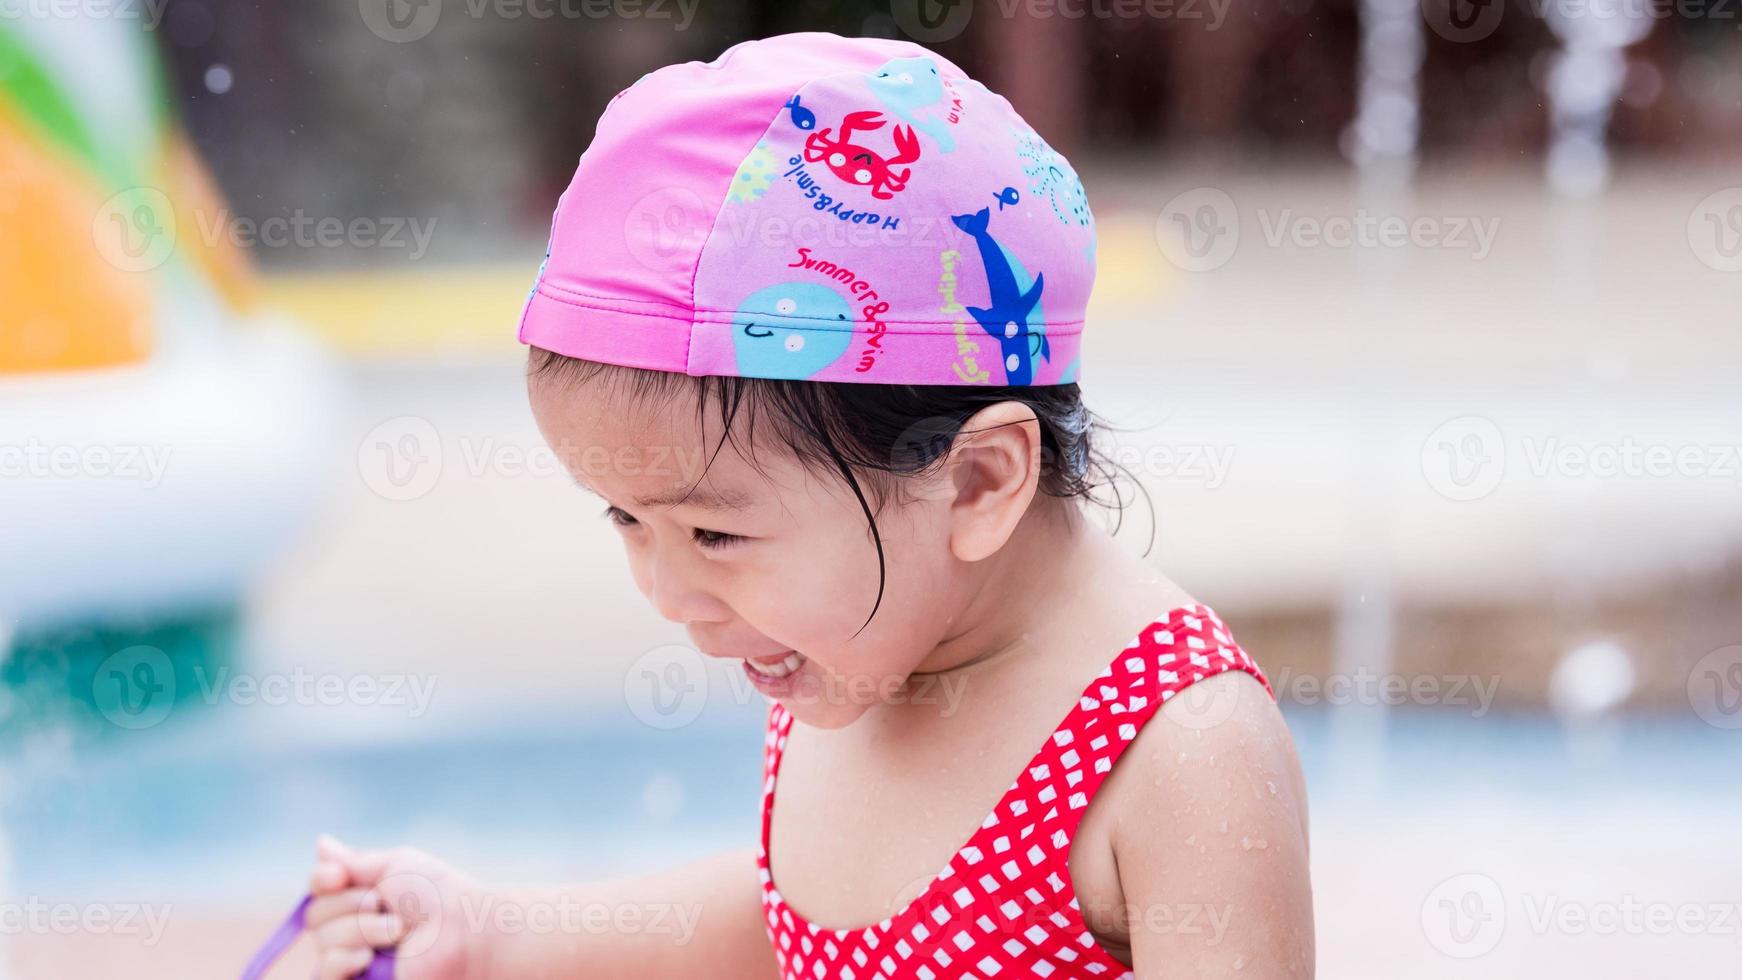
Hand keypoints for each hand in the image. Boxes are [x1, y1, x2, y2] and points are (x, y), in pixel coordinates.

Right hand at [305, 834, 485, 979]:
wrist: (462, 931)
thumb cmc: (436, 896)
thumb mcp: (395, 867)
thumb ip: (353, 862)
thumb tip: (320, 844)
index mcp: (361, 899)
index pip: (318, 890)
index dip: (322, 880)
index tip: (338, 876)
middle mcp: (353, 930)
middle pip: (315, 916)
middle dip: (351, 905)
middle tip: (385, 905)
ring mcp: (354, 961)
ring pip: (322, 942)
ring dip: (359, 930)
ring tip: (396, 932)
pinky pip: (323, 974)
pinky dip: (342, 960)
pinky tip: (367, 958)